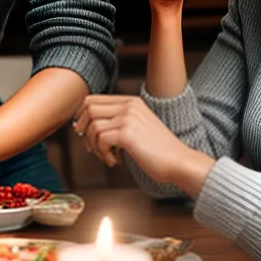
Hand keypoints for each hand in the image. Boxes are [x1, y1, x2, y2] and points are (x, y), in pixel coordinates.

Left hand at [74, 95, 213, 197]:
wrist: (179, 161)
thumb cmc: (159, 150)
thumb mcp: (138, 126)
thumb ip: (118, 121)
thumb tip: (88, 126)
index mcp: (131, 101)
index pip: (93, 99)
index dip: (81, 115)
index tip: (84, 131)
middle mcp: (129, 105)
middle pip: (88, 108)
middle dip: (83, 129)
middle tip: (92, 146)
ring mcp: (128, 118)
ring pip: (93, 126)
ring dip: (94, 146)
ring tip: (107, 156)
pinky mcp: (127, 133)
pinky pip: (100, 140)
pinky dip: (103, 154)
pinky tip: (115, 161)